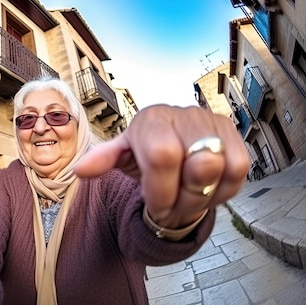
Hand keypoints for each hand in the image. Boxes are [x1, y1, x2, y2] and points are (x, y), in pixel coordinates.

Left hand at [74, 105, 248, 230]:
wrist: (171, 142)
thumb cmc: (144, 150)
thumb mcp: (122, 155)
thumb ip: (103, 160)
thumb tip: (81, 169)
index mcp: (151, 119)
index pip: (162, 156)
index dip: (162, 190)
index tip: (156, 205)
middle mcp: (184, 114)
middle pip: (198, 165)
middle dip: (185, 199)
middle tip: (173, 207)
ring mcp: (211, 122)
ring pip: (221, 169)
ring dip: (204, 197)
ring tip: (187, 199)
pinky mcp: (232, 133)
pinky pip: (239, 169)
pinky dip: (223, 189)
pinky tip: (206, 189)